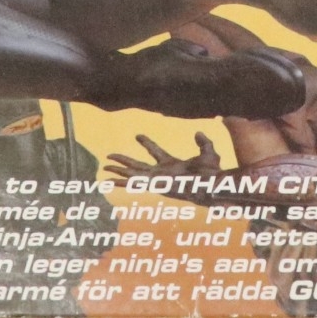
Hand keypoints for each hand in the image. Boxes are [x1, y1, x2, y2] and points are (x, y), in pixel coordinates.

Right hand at [104, 131, 224, 185]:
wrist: (210, 184)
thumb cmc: (212, 172)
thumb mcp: (208, 151)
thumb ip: (203, 142)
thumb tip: (198, 132)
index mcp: (172, 164)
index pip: (155, 152)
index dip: (147, 143)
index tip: (137, 135)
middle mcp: (161, 173)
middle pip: (138, 165)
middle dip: (124, 161)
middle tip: (110, 156)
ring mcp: (157, 179)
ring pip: (132, 173)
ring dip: (118, 170)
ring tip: (104, 168)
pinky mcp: (154, 184)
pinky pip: (134, 182)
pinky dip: (121, 181)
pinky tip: (109, 180)